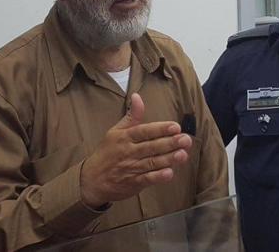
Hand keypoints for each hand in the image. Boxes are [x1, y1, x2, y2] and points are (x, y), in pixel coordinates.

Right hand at [79, 93, 191, 207]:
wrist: (92, 179)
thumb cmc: (107, 152)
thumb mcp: (116, 131)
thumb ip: (131, 116)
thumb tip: (137, 96)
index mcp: (125, 137)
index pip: (144, 131)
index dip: (160, 129)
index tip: (175, 126)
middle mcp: (128, 152)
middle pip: (151, 147)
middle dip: (170, 143)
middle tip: (186, 139)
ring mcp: (131, 168)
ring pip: (152, 163)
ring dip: (168, 159)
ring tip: (183, 154)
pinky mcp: (133, 183)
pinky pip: (147, 179)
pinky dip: (158, 177)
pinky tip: (170, 173)